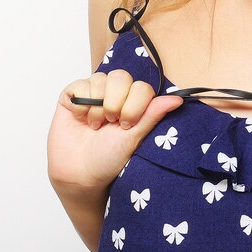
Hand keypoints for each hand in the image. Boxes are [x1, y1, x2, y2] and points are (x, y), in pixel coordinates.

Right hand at [48, 70, 182, 190]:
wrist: (80, 174)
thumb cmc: (109, 158)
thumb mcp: (134, 138)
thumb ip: (152, 115)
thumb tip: (177, 99)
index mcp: (134, 101)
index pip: (141, 86)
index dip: (134, 106)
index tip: (127, 125)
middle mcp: (115, 92)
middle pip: (121, 77)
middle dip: (115, 104)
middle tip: (110, 123)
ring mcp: (94, 91)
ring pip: (101, 79)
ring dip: (97, 107)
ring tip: (95, 125)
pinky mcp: (73, 95)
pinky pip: (80, 85)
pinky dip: (81, 105)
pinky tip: (81, 119)